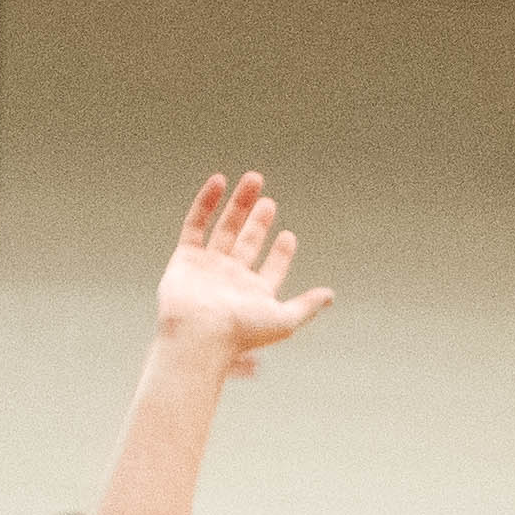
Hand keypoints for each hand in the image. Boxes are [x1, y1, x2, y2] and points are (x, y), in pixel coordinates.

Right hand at [153, 172, 337, 373]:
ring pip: (224, 228)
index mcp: (253, 294)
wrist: (198, 334)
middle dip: (258, 222)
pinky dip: (205, 203)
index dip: (280, 254)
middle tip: (269, 202)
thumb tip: (330, 296)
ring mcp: (207, 268)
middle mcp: (230, 279)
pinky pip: (194, 225)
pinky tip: (220, 181)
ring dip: (238, 204)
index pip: (270, 269)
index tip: (288, 237)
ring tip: (254, 179)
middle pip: (247, 244)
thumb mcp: (284, 320)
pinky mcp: (185, 259)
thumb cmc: (240, 332)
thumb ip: (306, 305)